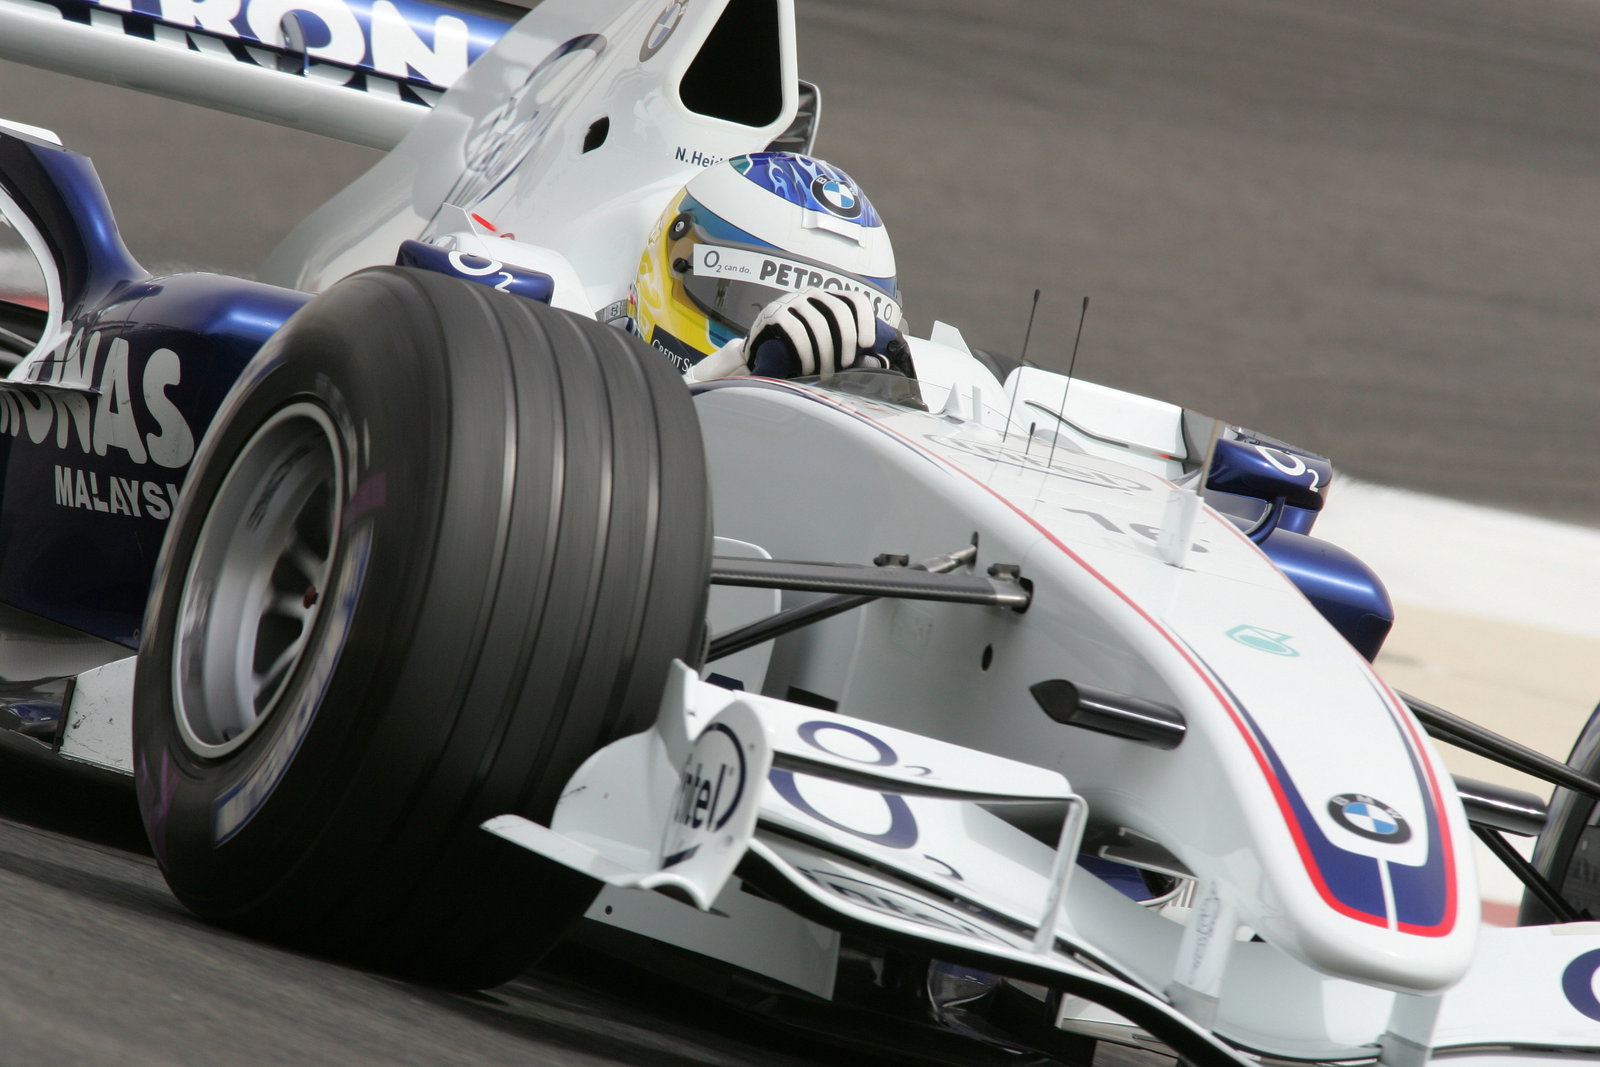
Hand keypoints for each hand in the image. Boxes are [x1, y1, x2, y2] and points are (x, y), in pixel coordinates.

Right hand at [744, 289, 876, 379]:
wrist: (760, 351)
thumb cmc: (800, 351)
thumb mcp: (826, 346)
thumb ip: (849, 350)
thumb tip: (876, 362)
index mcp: (829, 299)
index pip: (855, 300)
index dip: (866, 320)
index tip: (867, 344)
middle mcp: (811, 295)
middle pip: (839, 312)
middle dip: (846, 341)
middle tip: (846, 365)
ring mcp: (791, 301)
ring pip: (818, 323)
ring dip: (826, 353)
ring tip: (825, 374)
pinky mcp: (774, 314)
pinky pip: (796, 331)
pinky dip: (805, 352)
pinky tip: (807, 368)